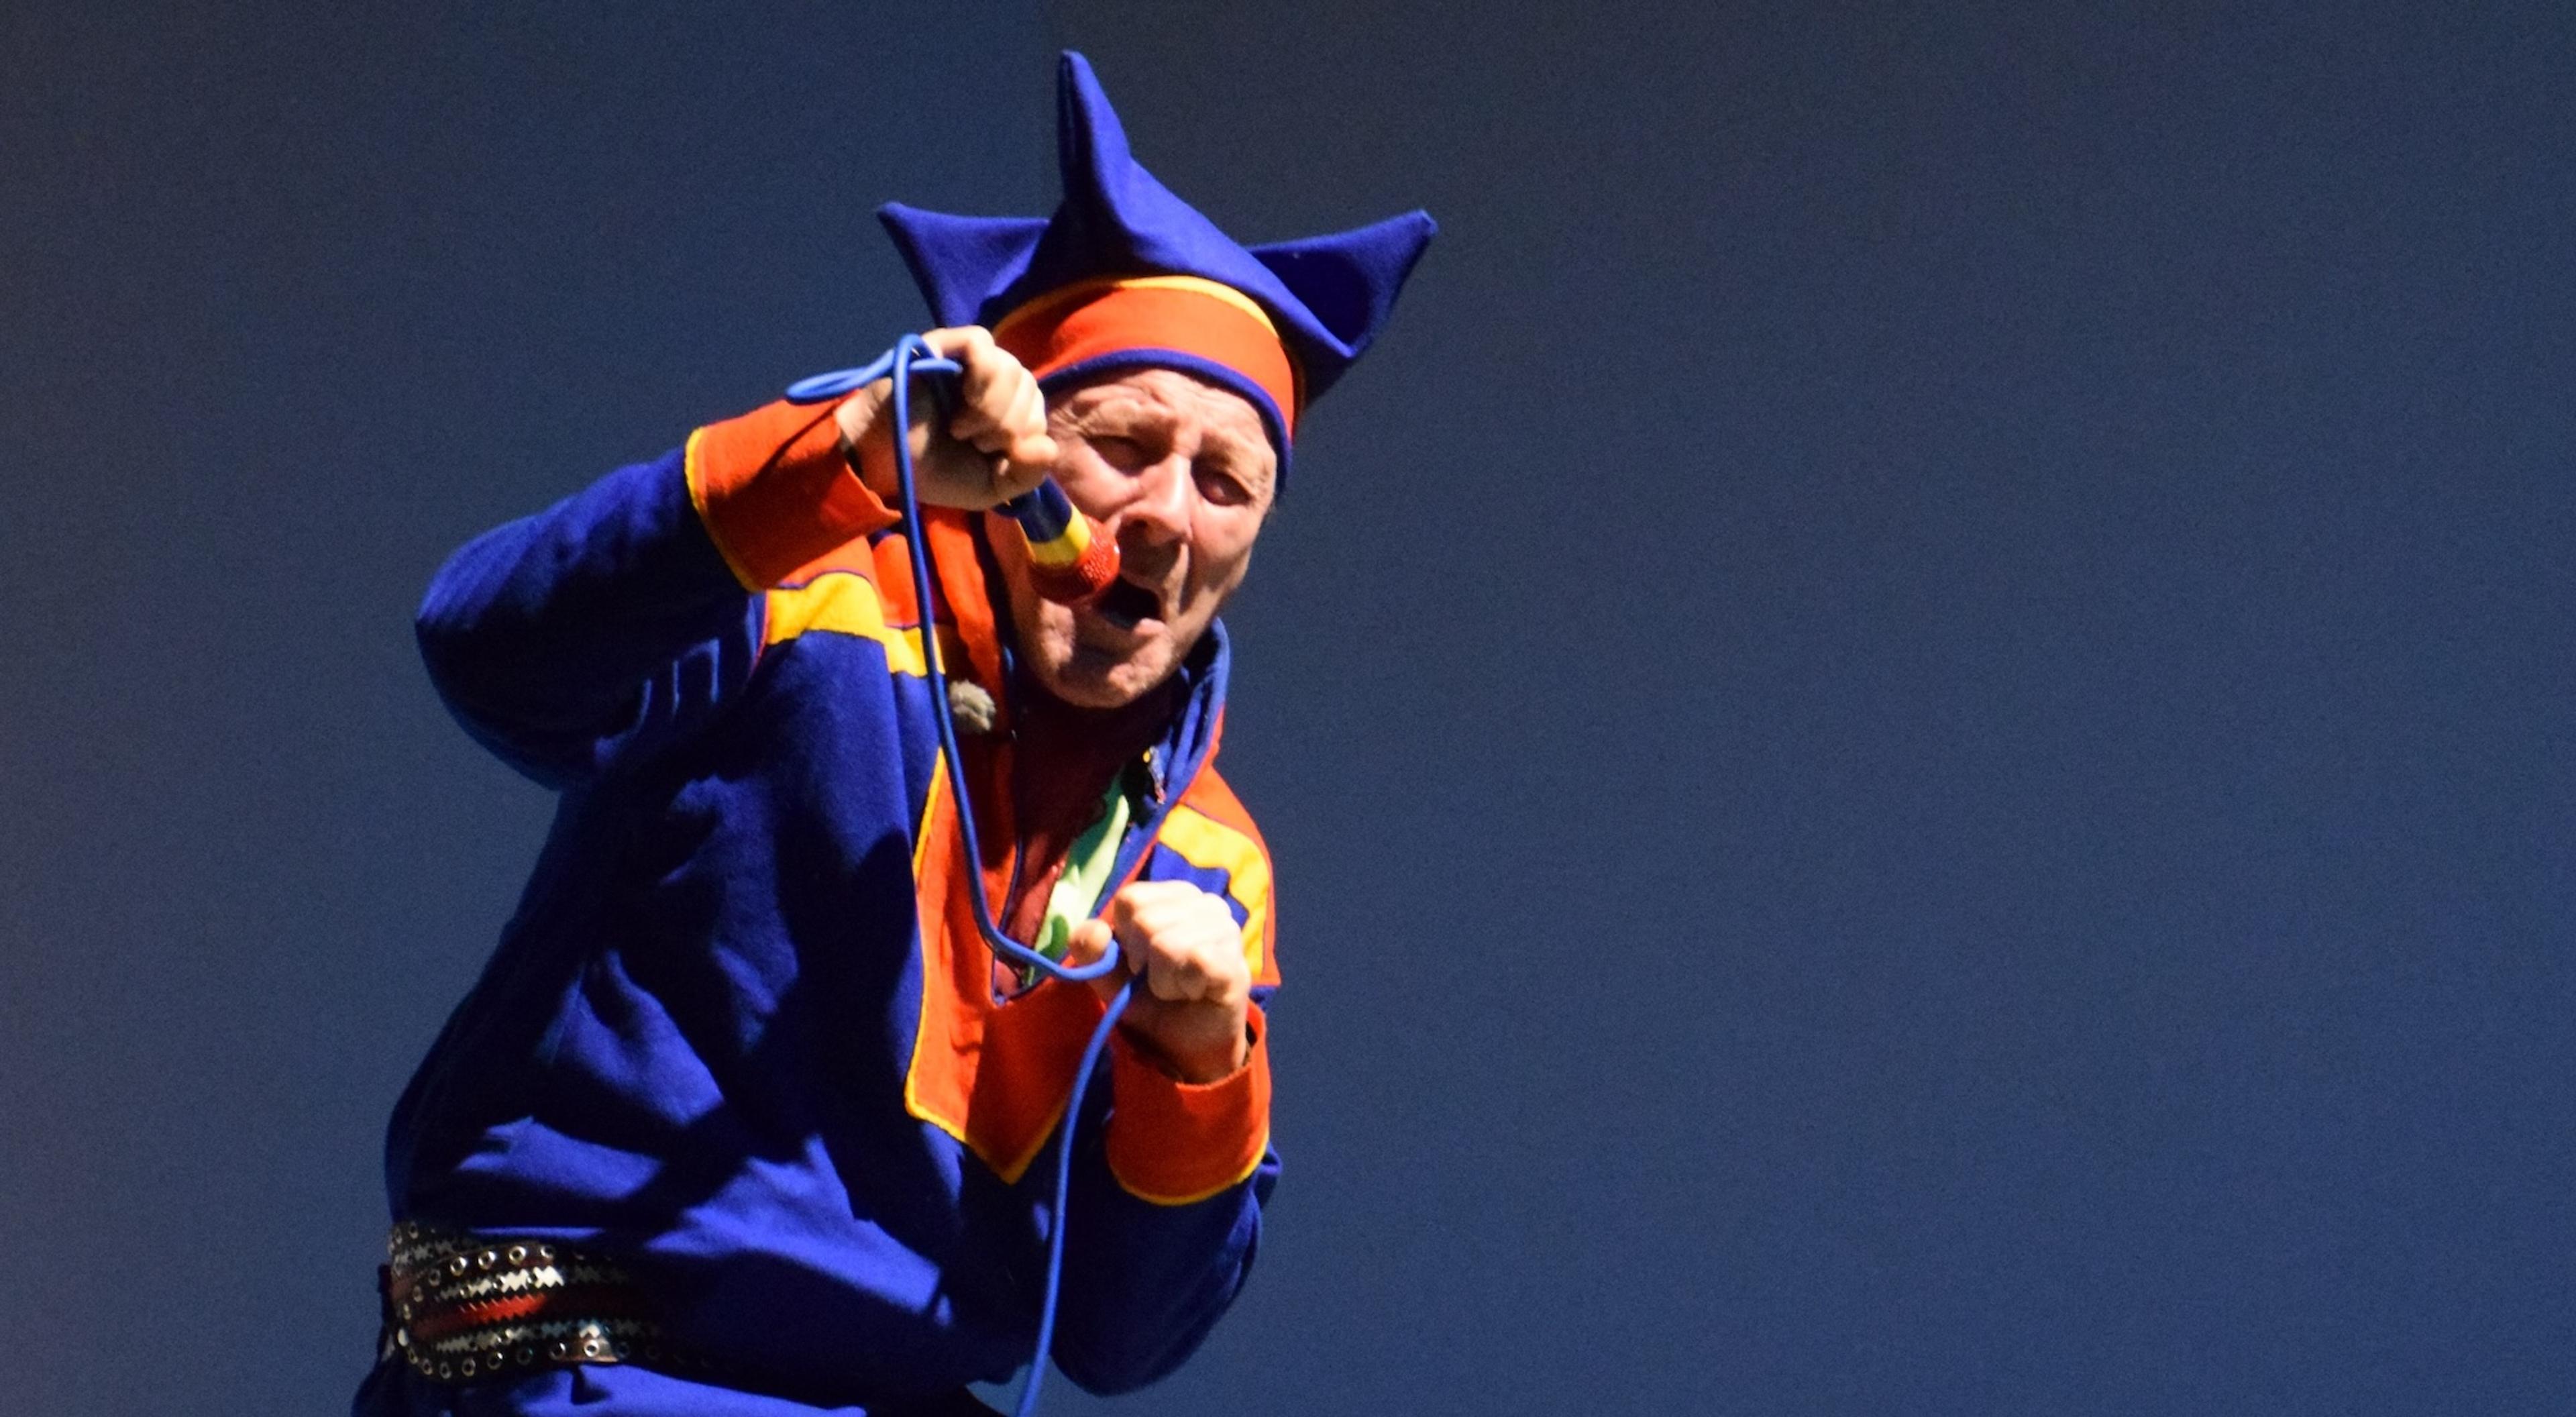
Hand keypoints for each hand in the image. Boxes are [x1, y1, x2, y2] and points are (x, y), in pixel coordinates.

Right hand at [834, 325, 1059, 509]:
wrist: (884, 462)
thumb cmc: (935, 471)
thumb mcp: (990, 487)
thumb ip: (1027, 475)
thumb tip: (1049, 447)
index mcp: (1006, 407)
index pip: (1039, 410)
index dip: (1023, 438)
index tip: (989, 455)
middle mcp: (991, 378)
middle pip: (1029, 387)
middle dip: (1006, 427)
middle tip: (971, 441)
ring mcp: (967, 359)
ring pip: (1011, 367)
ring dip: (992, 409)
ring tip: (961, 426)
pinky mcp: (943, 344)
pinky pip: (981, 343)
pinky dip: (981, 379)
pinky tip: (962, 401)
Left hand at [1066, 881, 1253, 1083]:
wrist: (1184, 1047)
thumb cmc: (1151, 1000)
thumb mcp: (1108, 975)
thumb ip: (1090, 949)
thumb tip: (1096, 931)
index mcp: (1175, 896)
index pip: (1131, 899)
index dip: (1125, 936)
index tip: (1139, 960)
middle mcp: (1207, 904)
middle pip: (1146, 921)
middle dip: (1143, 961)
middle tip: (1162, 979)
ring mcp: (1227, 931)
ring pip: (1168, 944)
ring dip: (1163, 980)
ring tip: (1179, 988)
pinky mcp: (1236, 964)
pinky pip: (1196, 962)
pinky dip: (1183, 986)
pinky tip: (1195, 993)